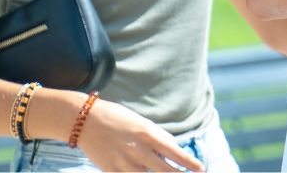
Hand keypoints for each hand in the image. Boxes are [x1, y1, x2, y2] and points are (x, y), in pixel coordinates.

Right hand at [76, 98, 202, 171]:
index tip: (201, 169)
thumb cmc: (119, 119)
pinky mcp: (111, 171)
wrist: (85, 121)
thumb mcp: (142, 123)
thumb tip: (175, 151)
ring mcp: (123, 163)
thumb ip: (158, 138)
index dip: (189, 163)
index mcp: (147, 134)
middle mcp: (137, 150)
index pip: (174, 152)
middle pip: (164, 171)